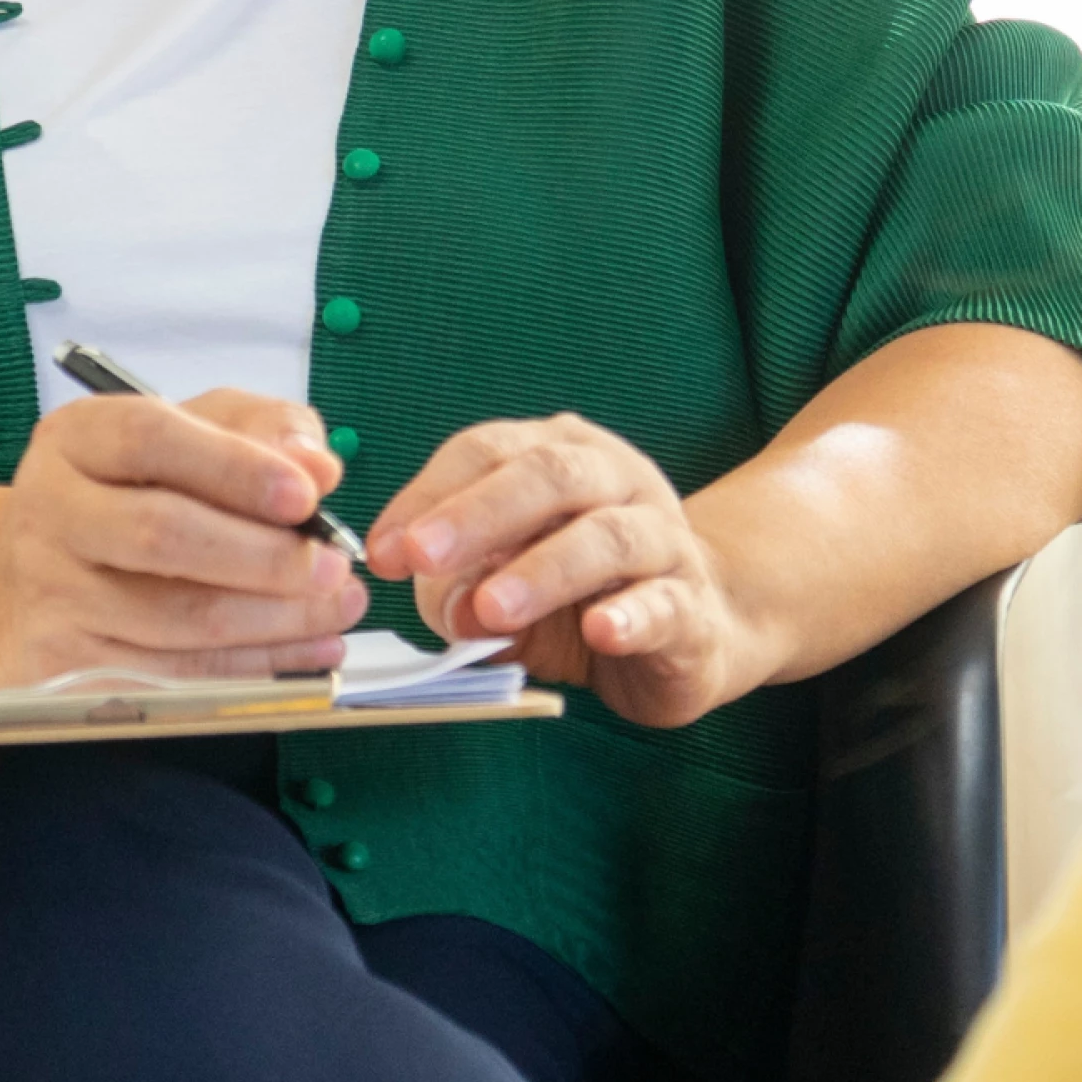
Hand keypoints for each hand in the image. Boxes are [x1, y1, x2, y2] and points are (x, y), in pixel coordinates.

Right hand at [0, 389, 368, 690]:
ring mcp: (53, 595)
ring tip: (338, 607)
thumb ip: (261, 428)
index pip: (151, 440)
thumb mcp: (192, 431)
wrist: (25, 580)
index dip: (235, 468)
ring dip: (275, 620)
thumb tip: (316, 464)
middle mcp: (52, 512)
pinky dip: (254, 668)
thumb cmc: (132, 493)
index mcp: (79, 438)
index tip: (306, 494)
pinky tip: (307, 650)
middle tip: (332, 565)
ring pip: (175, 618)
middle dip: (263, 556)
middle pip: (161, 535)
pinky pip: (174, 676)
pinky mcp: (64, 668)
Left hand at [368, 413, 767, 726]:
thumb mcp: (510, 583)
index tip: (382, 550)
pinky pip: (664, 603)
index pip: (489, 451)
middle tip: (422, 557)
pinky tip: (600, 630)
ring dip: (543, 570)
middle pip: (551, 476)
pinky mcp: (691, 607)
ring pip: (607, 537)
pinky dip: (630, 614)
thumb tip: (438, 599)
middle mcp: (618, 482)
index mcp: (562, 457)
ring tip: (492, 609)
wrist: (699, 630)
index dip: (430, 495)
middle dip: (479, 514)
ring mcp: (663, 541)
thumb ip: (466, 587)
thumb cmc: (587, 595)